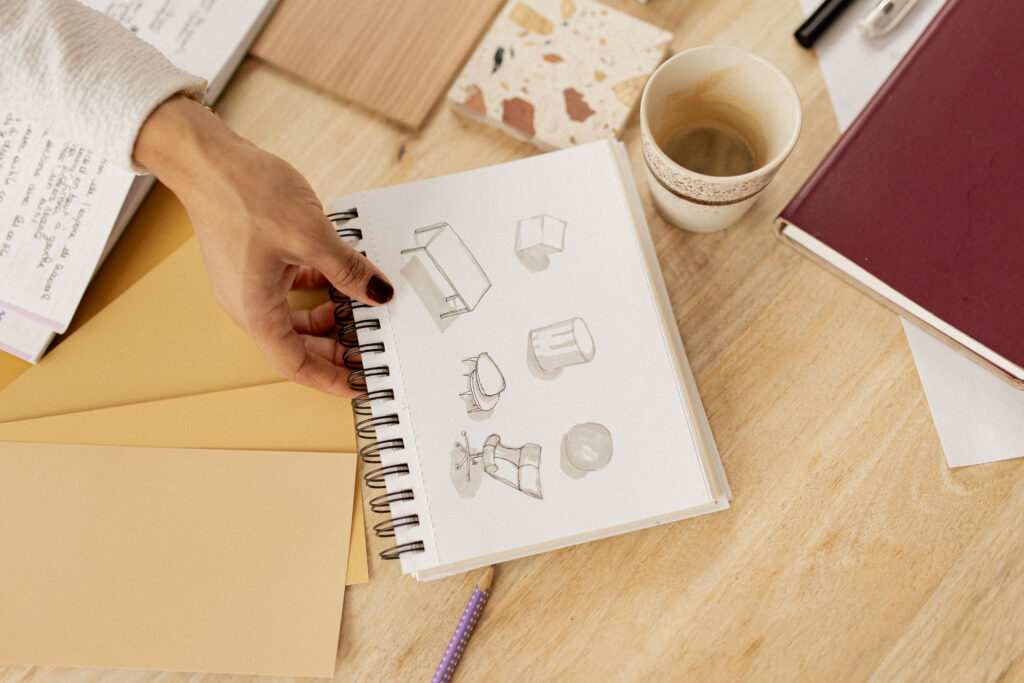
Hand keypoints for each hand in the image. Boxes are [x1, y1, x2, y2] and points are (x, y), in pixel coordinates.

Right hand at [134, 95, 391, 396]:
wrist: (207, 158)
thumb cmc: (244, 196)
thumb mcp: (313, 237)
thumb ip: (349, 271)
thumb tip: (378, 293)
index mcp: (256, 311)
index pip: (296, 364)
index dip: (330, 379)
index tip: (358, 385)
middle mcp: (247, 304)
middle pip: (296, 344)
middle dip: (333, 351)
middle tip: (368, 353)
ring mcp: (248, 282)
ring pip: (293, 316)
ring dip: (326, 319)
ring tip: (360, 314)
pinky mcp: (253, 260)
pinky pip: (288, 289)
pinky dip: (315, 290)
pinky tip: (339, 279)